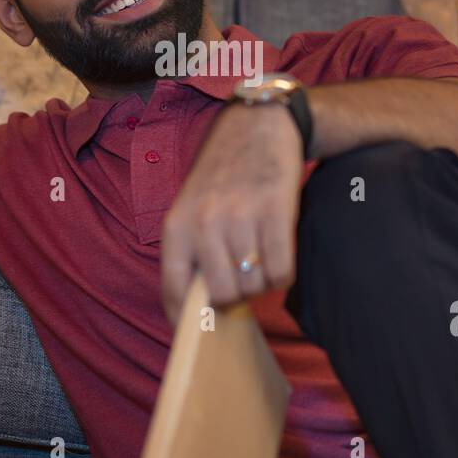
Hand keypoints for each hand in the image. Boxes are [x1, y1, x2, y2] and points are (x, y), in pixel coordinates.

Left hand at [160, 101, 303, 326]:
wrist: (257, 124)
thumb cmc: (223, 173)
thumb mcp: (192, 206)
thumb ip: (192, 249)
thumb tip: (198, 306)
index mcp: (177, 225)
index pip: (174, 289)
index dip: (185, 320)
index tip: (196, 333)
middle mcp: (205, 222)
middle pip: (222, 296)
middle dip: (237, 298)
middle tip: (244, 280)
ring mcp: (241, 216)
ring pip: (255, 285)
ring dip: (262, 283)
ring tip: (261, 260)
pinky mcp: (276, 210)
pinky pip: (281, 271)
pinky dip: (284, 274)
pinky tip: (280, 255)